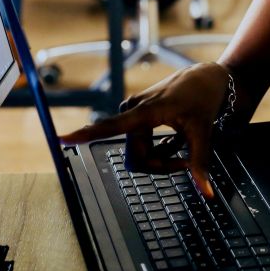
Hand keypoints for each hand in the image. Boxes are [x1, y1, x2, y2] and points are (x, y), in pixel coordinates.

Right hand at [60, 62, 232, 196]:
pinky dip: (160, 149)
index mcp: (146, 110)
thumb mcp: (203, 131)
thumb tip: (207, 193)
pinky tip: (175, 140)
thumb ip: (200, 163)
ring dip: (161, 158)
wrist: (208, 77)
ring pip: (139, 153)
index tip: (61, 139)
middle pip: (136, 156)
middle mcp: (133, 109)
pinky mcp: (137, 114)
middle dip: (160, 165)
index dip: (86, 134)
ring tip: (182, 147)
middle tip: (185, 162)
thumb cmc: (204, 98)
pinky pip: (142, 145)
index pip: (112, 126)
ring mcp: (134, 112)